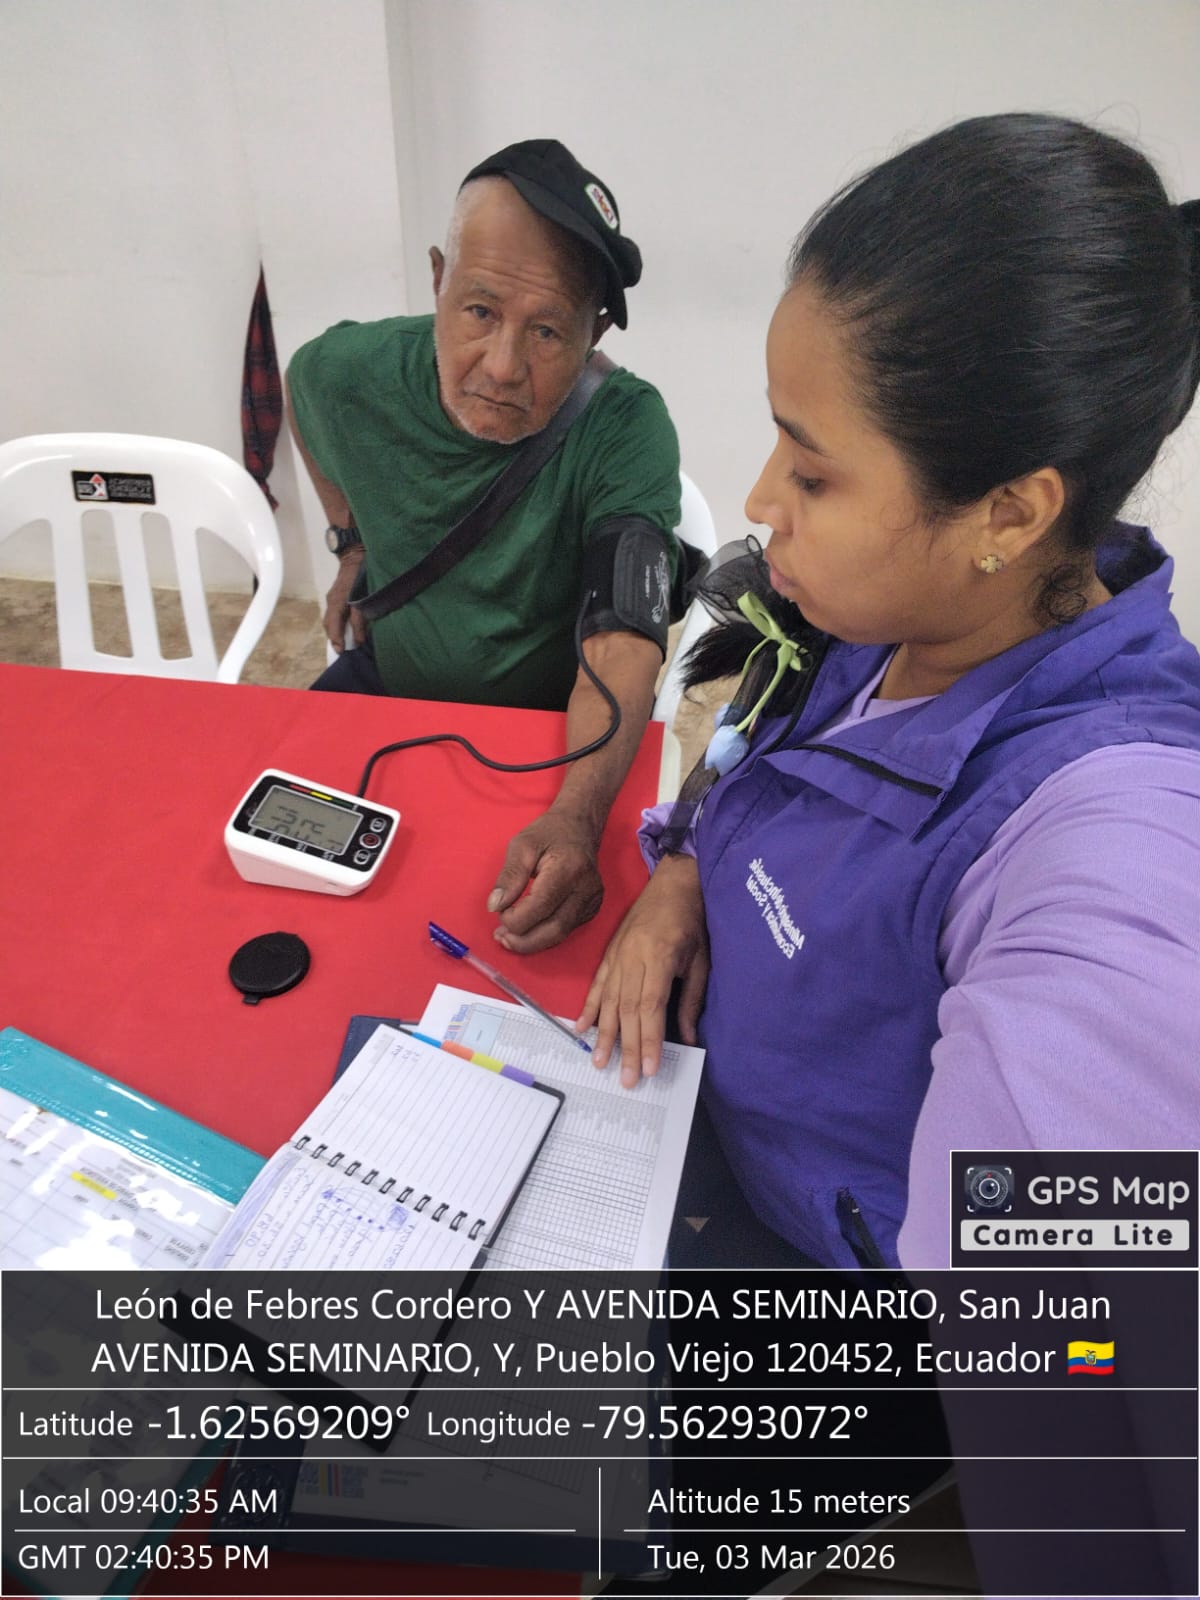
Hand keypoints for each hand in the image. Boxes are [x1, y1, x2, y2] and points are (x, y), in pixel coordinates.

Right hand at [322, 551, 366, 650]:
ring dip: (336, 631)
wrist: (355, 554)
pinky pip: (334, 613)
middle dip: (334, 638)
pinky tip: (346, 627)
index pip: (332, 627)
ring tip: (344, 641)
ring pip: (330, 619)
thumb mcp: (363, 598)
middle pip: (328, 625)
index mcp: (336, 603)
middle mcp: (331, 602)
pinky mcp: (336, 595)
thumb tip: (358, 639)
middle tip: (343, 650)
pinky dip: (339, 623)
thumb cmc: (361, 575)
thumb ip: (360, 618)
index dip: (336, 640)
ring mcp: (332, 598)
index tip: (341, 652)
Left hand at [487, 809, 603, 954]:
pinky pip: (565, 930)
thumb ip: (509, 876)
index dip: (516, 917)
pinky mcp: (592, 908)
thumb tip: (495, 906)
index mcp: (569, 868)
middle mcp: (586, 888)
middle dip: (523, 940)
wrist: (580, 828)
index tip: (499, 910)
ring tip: (508, 938)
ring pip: (561, 934)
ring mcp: (592, 901)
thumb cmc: (549, 833)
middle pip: (554, 929)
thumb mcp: (521, 845)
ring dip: (532, 942)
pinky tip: (527, 930)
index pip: (540, 906)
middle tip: (500, 937)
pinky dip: (544, 935)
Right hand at [576, 854, 708, 1086]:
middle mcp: (634, 957)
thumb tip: (687, 1039)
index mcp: (660, 956)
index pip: (651, 1006)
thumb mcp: (702, 959)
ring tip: (600, 1062)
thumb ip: (692, 999)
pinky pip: (598, 984)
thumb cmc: (694, 919)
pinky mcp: (610, 953)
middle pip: (628, 1010)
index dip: (649, 1039)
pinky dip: (590, 1008)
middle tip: (626, 1080)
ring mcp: (618, 954)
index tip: (649, 1068)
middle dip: (627, 1047)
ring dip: (605, 1034)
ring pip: (609, 1001)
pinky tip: (581, 1028)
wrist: (674, 881)